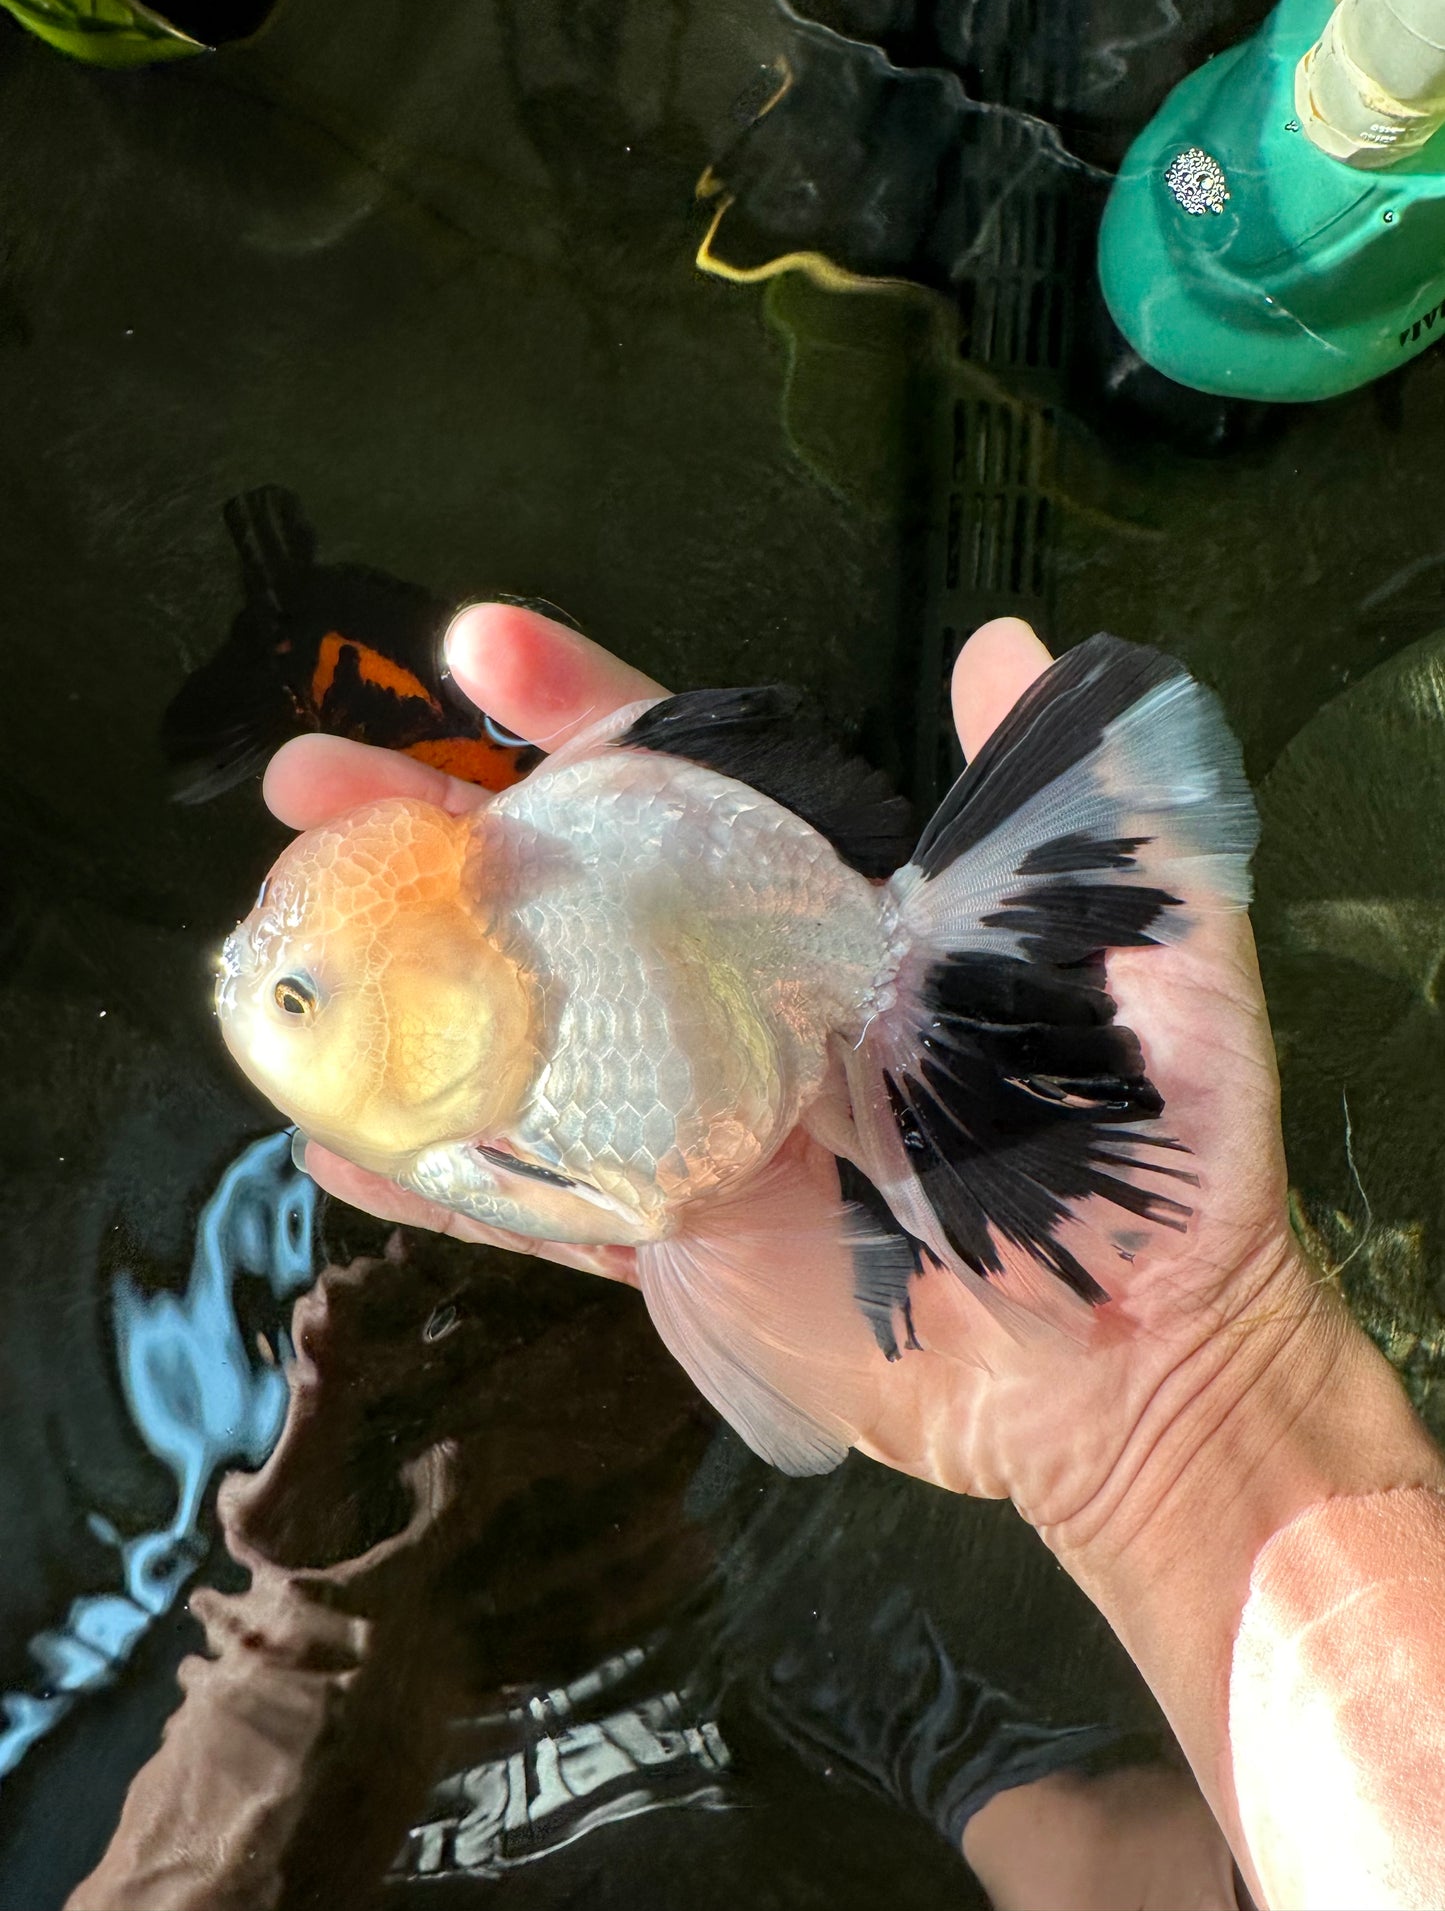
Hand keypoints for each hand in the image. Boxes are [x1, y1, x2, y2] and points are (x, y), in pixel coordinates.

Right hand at [264, 604, 1319, 1538]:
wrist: (1134, 1361)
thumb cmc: (1159, 1145)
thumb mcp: (1147, 940)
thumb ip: (1066, 802)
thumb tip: (1004, 638)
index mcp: (829, 914)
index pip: (686, 782)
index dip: (581, 710)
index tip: (478, 649)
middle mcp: (741, 1000)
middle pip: (556, 893)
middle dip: (425, 824)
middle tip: (304, 777)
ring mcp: (692, 1121)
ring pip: (518, 1032)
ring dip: (393, 981)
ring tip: (271, 941)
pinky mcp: (674, 1239)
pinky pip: (534, 1198)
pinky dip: (435, 1172)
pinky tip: (331, 1140)